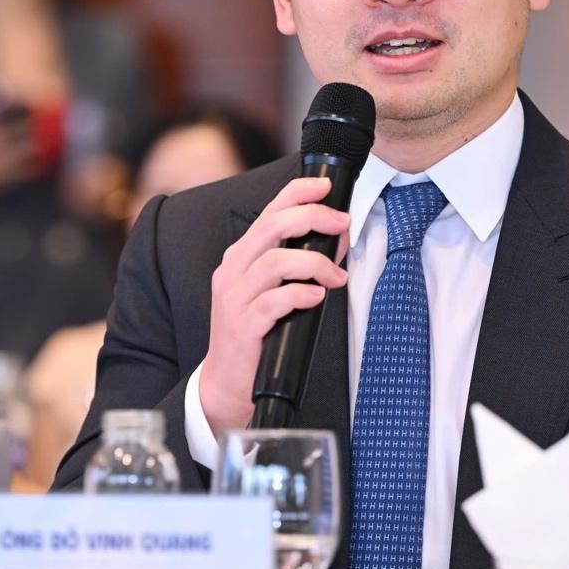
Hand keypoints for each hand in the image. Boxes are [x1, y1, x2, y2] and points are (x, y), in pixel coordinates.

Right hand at [200, 177, 349, 434]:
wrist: (227, 382)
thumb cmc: (256, 332)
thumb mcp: (271, 289)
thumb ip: (297, 263)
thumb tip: (336, 239)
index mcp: (241, 257)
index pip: (268, 212)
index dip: (297, 193)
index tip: (325, 186)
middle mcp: (233, 271)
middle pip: (271, 228)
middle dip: (311, 218)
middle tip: (341, 224)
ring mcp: (235, 299)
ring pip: (274, 262)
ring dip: (313, 263)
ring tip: (336, 275)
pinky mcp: (243, 327)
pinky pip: (273, 302)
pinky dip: (299, 295)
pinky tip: (316, 297)